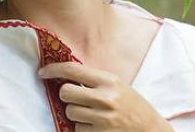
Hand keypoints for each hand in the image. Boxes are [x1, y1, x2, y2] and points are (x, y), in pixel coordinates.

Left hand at [38, 62, 173, 131]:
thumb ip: (93, 80)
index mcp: (109, 81)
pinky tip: (97, 126)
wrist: (150, 130)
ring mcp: (102, 119)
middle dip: (66, 95)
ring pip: (70, 112)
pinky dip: (83, 128)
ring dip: (76, 114)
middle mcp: (105, 99)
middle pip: (65, 92)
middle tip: (76, 97)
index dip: (54, 69)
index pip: (73, 70)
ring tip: (93, 114)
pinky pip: (77, 129)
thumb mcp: (117, 86)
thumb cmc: (132, 106)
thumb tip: (63, 74)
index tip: (43, 72)